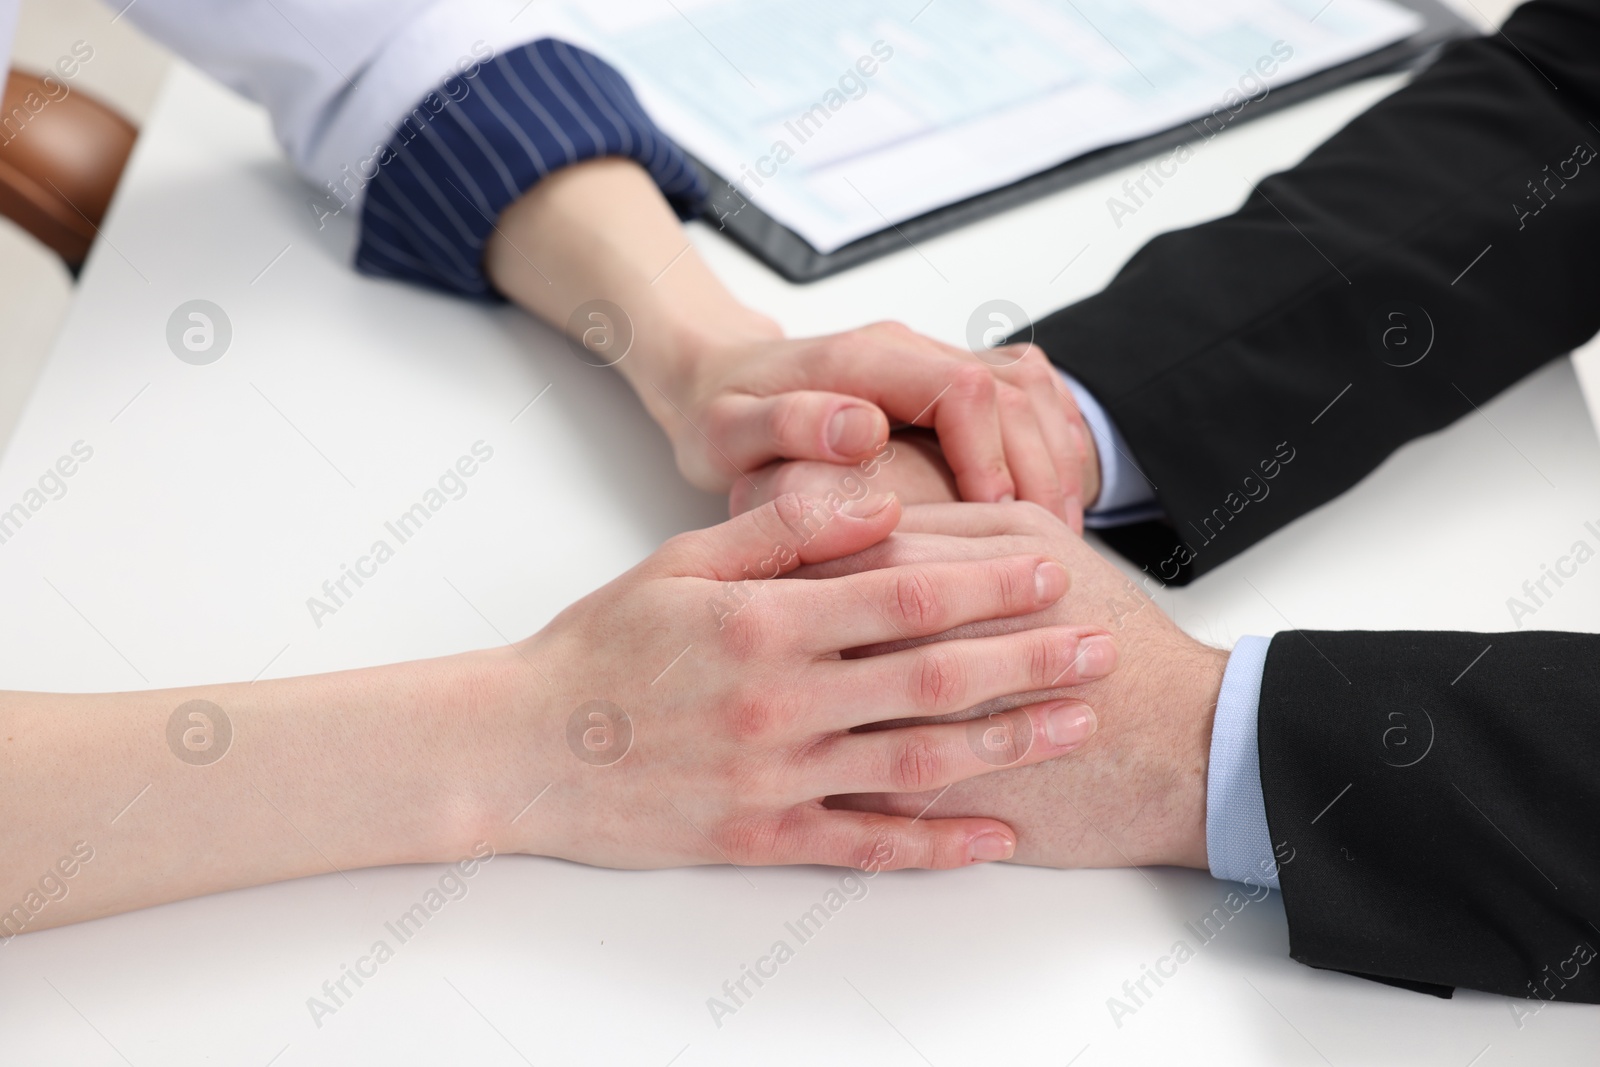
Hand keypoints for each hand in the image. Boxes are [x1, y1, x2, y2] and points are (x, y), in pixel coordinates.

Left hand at [484, 160, 1093, 521]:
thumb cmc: (719, 414)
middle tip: (1047, 544)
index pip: (963, 390)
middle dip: (1039, 469)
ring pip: (1033, 394)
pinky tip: (1055, 506)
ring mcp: (934, 361)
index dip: (990, 455)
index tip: (994, 517)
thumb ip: (788, 424)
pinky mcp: (948, 381)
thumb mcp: (729, 427)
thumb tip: (864, 429)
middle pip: (1013, 393)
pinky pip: (1030, 400)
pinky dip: (1055, 448)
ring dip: (1057, 460)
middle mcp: (909, 349)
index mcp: (864, 358)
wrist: (714, 381)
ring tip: (1061, 535)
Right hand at [511, 492, 1120, 870]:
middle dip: (1027, 661)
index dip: (987, 586)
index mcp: (764, 624)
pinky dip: (937, 846)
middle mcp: (780, 704)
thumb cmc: (601, 648)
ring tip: (1074, 725)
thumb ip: (781, 531)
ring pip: (917, 763)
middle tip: (1099, 647)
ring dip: (1007, 744)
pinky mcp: (761, 837)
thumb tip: (873, 500)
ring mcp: (775, 778)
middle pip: (932, 679)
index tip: (1049, 572)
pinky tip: (997, 839)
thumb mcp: (680, 561)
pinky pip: (866, 846)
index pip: (903, 598)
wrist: (523, 747)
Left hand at [803, 502, 1224, 869]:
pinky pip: (857, 794)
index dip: (809, 560)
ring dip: (796, 709)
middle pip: (831, 640)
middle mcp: (937, 658)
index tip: (775, 561)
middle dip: (784, 636)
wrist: (1188, 746)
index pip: (855, 563)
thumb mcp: (1043, 548)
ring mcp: (936, 738)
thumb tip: (873, 515)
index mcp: (962, 586)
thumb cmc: (1115, 636)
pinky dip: (823, 780)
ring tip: (762, 698)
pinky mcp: (942, 805)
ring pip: (833, 720)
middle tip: (745, 631)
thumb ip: (957, 527)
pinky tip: (795, 766)